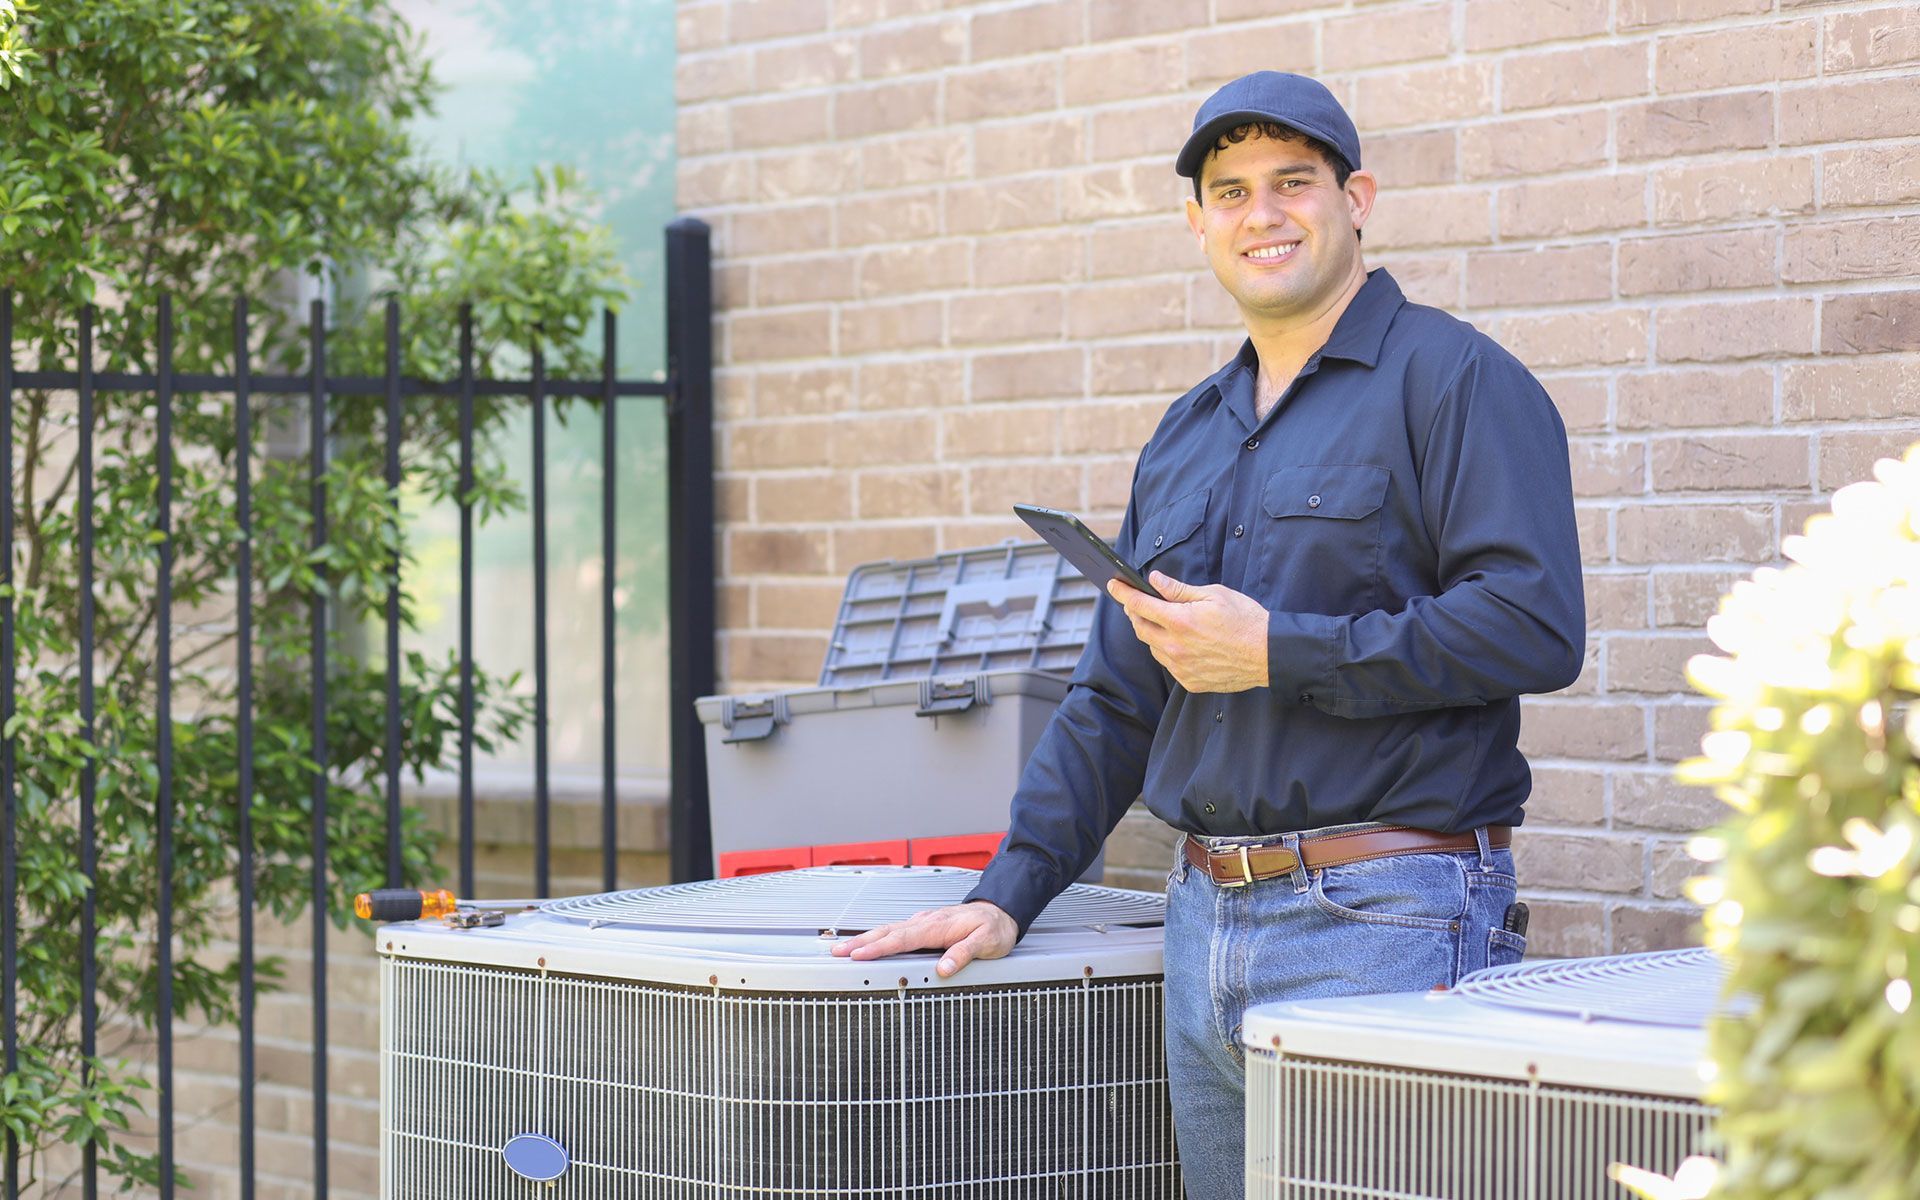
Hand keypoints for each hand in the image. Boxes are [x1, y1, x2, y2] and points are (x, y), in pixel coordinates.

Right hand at [830, 901, 1017, 978]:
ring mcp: (924, 922)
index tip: (858, 955)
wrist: (1002, 911)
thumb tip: (943, 968)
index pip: (902, 939)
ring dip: (866, 938)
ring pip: (890, 930)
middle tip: (837, 952)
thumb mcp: (987, 943)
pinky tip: (872, 941)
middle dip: (860, 942)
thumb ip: (964, 954)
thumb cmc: (995, 928)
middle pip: (888, 932)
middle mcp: (927, 921)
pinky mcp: (925, 924)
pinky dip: (880, 936)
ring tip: (845, 947)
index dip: (879, 948)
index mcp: (938, 926)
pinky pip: (898, 930)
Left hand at [1107, 570, 1270, 692]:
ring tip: (1166, 621)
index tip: (1113, 584)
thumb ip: (1179, 589)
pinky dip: (1168, 651)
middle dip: (1134, 612)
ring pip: (1152, 648)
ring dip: (1152, 633)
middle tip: (1137, 602)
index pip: (1138, 605)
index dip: (1122, 593)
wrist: (1268, 654)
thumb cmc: (1245, 620)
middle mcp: (1175, 646)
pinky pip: (1169, 664)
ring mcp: (1181, 667)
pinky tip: (1182, 643)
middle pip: (1139, 628)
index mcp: (1180, 620)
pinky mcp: (1190, 681)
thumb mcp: (1213, 594)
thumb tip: (1155, 580)